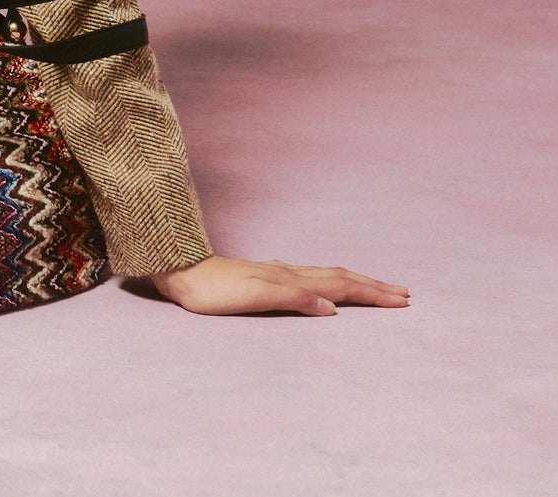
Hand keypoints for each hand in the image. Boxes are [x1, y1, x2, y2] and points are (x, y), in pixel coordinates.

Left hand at [146, 255, 409, 315]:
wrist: (178, 273)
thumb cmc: (212, 291)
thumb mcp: (253, 296)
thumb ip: (293, 299)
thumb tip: (332, 308)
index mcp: (290, 278)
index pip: (341, 285)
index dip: (372, 293)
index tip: (402, 300)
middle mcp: (286, 273)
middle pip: (338, 277)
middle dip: (372, 286)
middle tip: (403, 293)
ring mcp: (274, 274)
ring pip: (323, 275)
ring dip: (352, 282)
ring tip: (372, 286)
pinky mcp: (261, 278)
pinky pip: (305, 278)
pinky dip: (324, 282)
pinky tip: (315, 283)